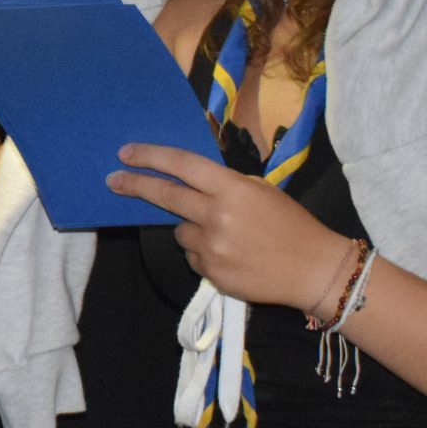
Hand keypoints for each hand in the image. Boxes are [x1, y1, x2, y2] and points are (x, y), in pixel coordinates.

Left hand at [107, 145, 350, 316]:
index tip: (126, 153)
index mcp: (232, 189)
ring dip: (192, 228)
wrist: (313, 269)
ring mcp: (212, 248)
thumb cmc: (291, 224)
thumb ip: (224, 185)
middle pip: (166, 196)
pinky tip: (233, 255)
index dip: (151, 157)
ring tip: (227, 235)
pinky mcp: (211, 274)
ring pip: (180, 231)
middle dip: (135, 186)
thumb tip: (187, 180)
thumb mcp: (260, 191)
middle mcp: (217, 217)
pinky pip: (193, 256)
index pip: (182, 166)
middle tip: (113, 180)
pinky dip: (204, 253)